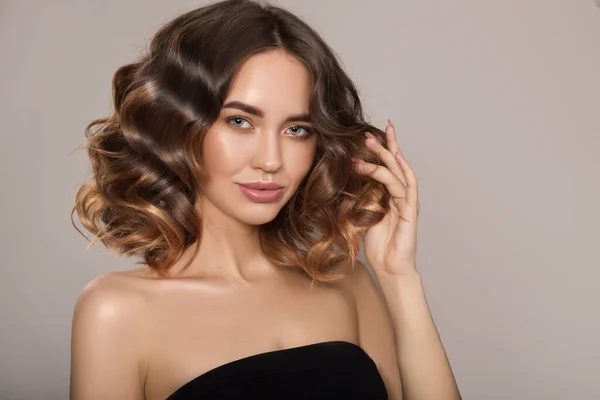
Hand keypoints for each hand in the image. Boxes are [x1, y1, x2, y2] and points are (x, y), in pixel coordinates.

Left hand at [351, 119, 419, 276]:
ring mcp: (408, 203)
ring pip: (398, 173)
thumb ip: (364, 197)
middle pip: (397, 165)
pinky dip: (396, 174)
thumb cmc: (378, 246)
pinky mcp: (410, 212)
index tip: (373, 134)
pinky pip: (405, 188)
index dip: (384, 150)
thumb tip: (349, 179)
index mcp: (393, 197)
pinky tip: (389, 164)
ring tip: (370, 144)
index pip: (390, 168)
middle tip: (369, 133)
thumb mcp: (365, 215)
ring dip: (385, 157)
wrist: (389, 268)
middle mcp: (403, 197)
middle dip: (386, 146)